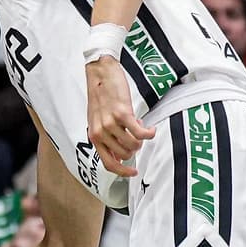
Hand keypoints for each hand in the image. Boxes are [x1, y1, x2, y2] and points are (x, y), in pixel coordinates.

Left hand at [86, 55, 152, 176]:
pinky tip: (151, 128)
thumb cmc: (101, 96)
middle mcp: (101, 132)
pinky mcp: (122, 114)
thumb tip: (119, 156)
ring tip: (141, 128)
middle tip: (136, 135)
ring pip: (133, 145)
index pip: (108, 163)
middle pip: (125, 154)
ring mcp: (110, 124)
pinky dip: (149, 133)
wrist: (100, 74)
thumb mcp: (98, 121)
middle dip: (135, 148)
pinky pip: (140, 133)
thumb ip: (106, 138)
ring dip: (141, 140)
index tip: (133, 172)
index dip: (122, 171)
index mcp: (94, 136)